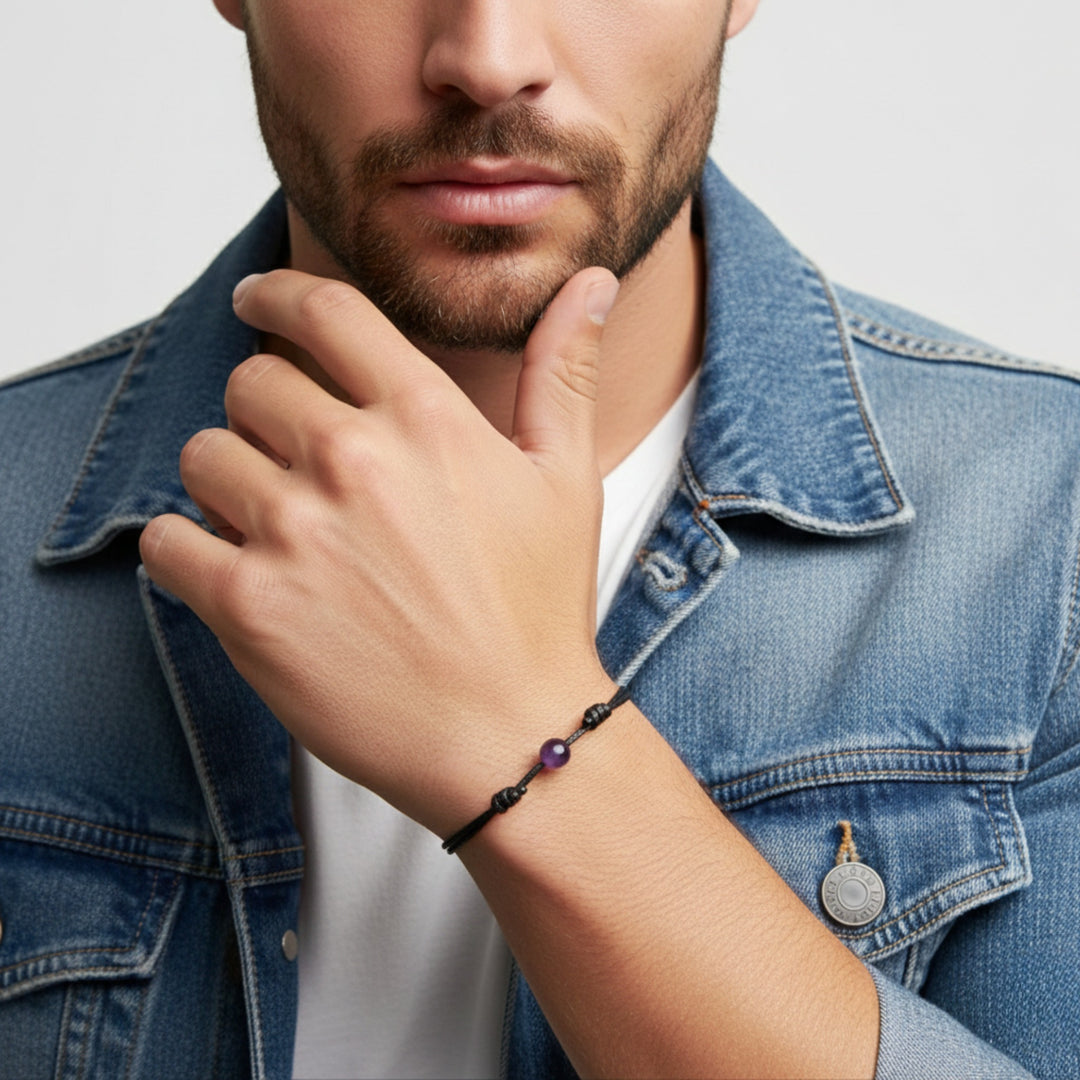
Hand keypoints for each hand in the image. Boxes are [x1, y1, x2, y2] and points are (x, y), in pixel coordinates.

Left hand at [139, 267, 619, 835]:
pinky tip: (236, 570)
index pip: (322, 310)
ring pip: (202, 455)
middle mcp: (351, 459)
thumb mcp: (566, 479)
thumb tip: (590, 284)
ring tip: (275, 525)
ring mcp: (293, 532)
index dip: (275, 293)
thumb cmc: (538, 612)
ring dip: (228, 480)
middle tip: (294, 458)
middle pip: (250, 382)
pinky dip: (186, 550)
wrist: (509, 736)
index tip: (256, 300)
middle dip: (264, 411)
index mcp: (423, 415)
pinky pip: (166, 541)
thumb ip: (560, 370)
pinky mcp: (247, 606)